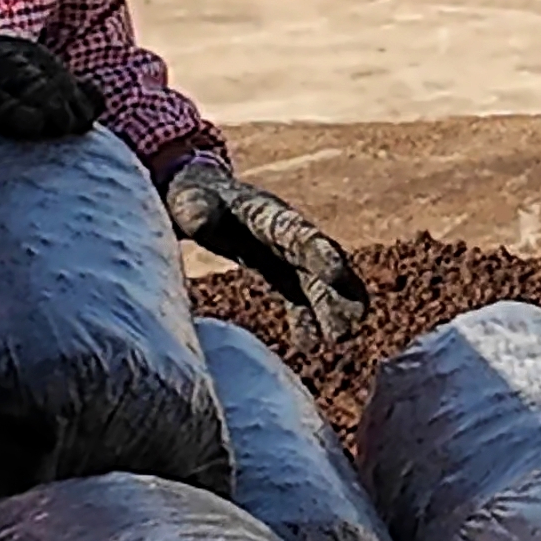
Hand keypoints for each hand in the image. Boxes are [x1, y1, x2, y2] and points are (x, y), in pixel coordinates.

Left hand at [167, 160, 370, 344]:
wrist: (196, 196)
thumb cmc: (191, 195)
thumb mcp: (189, 198)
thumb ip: (196, 208)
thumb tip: (199, 221)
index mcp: (266, 212)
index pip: (297, 232)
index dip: (318, 251)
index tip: (336, 274)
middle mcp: (285, 233)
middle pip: (317, 262)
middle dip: (335, 290)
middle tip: (351, 322)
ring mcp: (285, 252)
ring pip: (315, 281)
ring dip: (330, 308)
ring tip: (341, 338)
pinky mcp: (278, 269)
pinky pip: (297, 295)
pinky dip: (306, 319)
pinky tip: (310, 345)